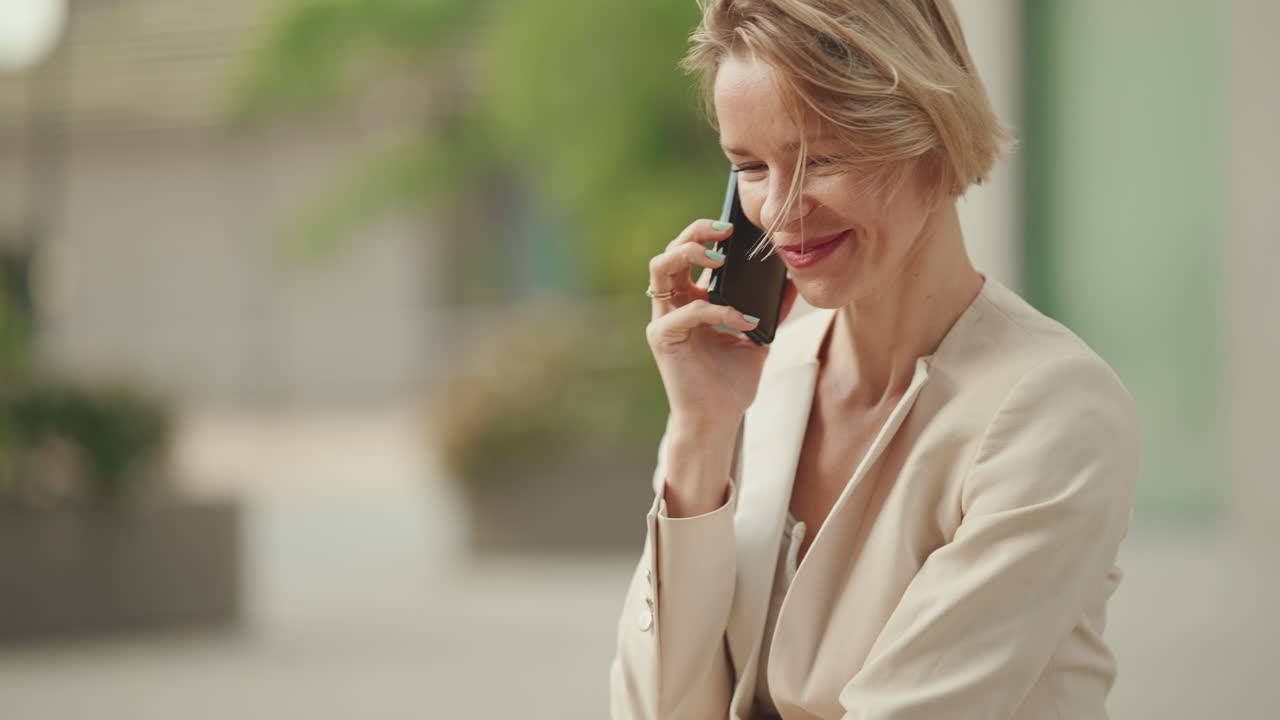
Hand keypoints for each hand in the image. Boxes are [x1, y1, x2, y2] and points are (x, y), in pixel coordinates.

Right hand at [645, 219, 796, 427]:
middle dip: (696, 233)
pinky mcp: (663, 338)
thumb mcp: (758, 336)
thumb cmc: (731, 382)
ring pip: (660, 268)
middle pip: (670, 251)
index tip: (736, 226)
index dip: (706, 234)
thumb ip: (770, 308)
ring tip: (720, 258)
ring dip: (689, 254)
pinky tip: (744, 319)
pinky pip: (688, 312)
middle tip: (727, 230)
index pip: (689, 254)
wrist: (718, 420)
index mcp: (691, 301)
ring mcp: (663, 320)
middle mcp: (673, 306)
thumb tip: (791, 281)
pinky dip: (718, 311)